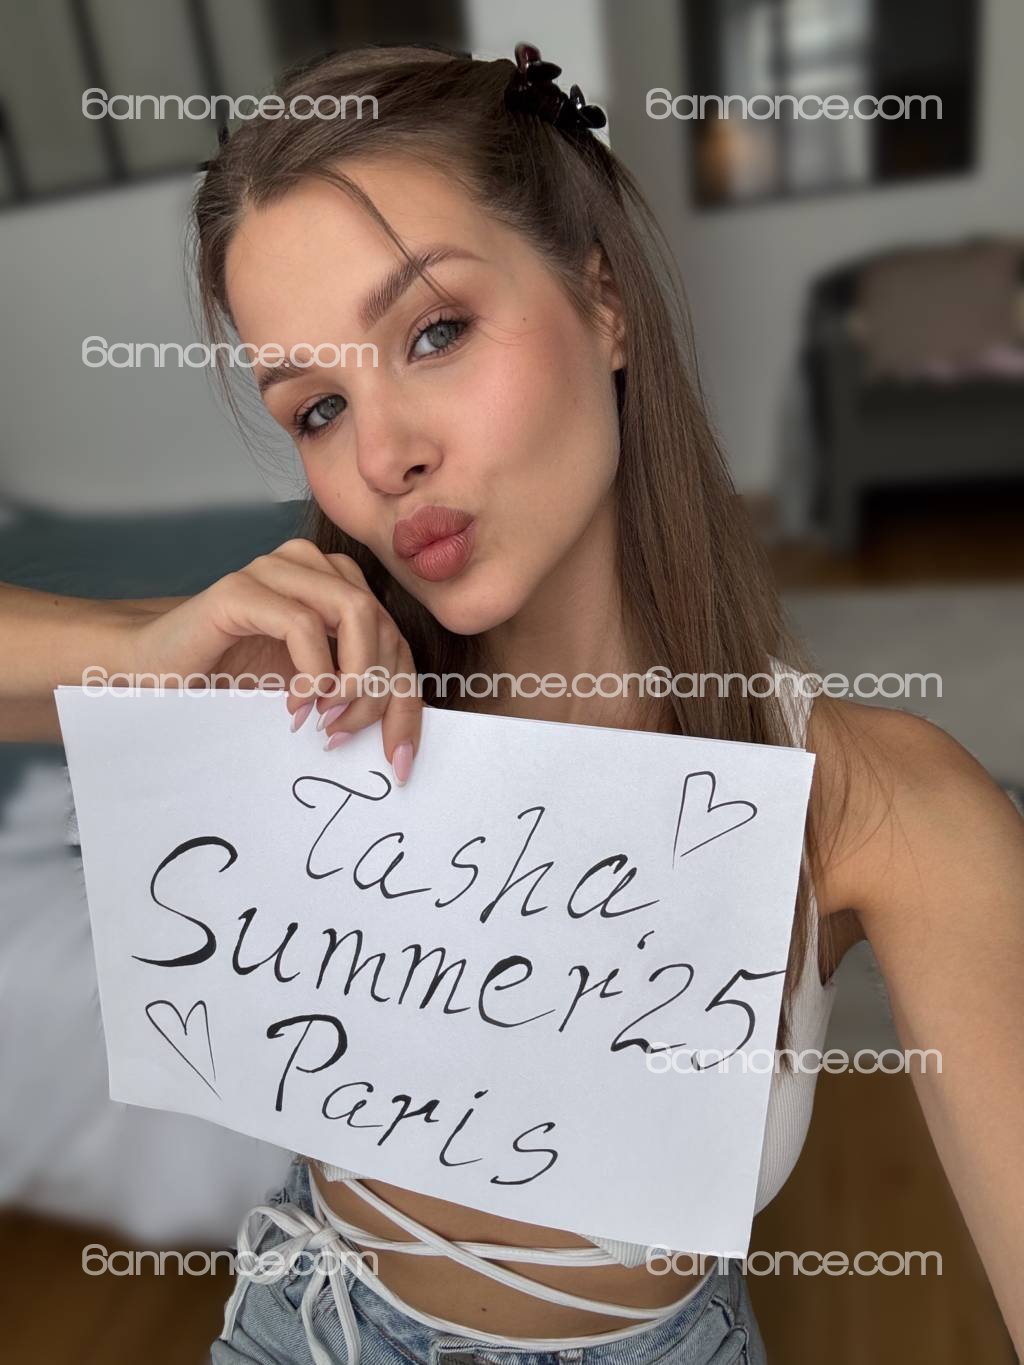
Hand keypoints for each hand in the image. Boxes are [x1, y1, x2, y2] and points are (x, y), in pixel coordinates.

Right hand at [127, 538, 421, 783]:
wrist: (150, 671)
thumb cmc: (229, 681)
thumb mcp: (309, 692)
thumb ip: (353, 694)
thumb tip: (402, 738)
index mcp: (336, 587)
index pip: (396, 641)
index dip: (407, 703)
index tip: (401, 760)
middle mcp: (312, 568)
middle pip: (386, 627)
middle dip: (379, 696)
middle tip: (346, 739)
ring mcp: (276, 570)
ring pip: (357, 613)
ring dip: (354, 680)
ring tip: (326, 721)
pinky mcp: (241, 588)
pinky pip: (303, 624)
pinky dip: (313, 670)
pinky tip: (295, 703)